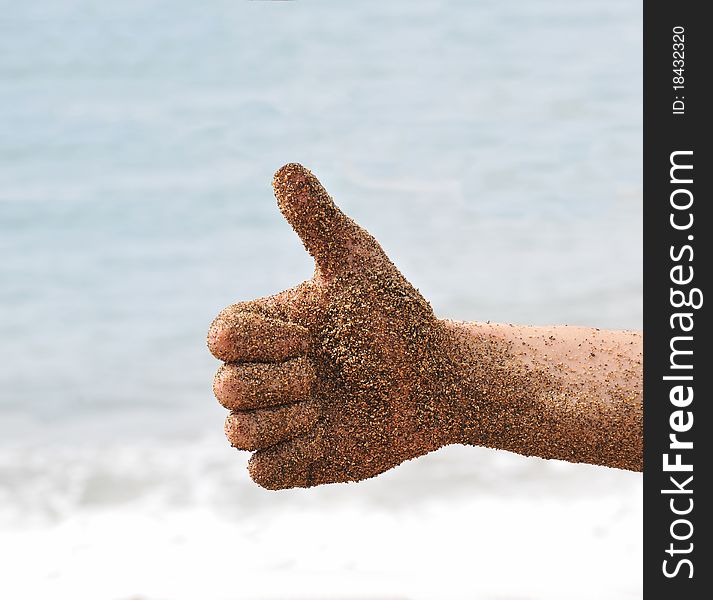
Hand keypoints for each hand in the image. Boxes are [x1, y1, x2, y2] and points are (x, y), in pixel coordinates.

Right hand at [207, 163, 459, 488]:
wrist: (438, 381)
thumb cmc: (396, 319)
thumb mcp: (359, 263)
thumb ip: (318, 221)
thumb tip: (285, 167)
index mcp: (263, 329)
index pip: (220, 337)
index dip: (263, 342)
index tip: (312, 336)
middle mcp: (259, 374)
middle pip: (225, 387)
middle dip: (283, 382)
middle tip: (327, 373)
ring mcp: (273, 421)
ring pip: (237, 432)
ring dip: (292, 418)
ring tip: (330, 405)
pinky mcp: (292, 461)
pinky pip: (261, 472)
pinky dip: (293, 455)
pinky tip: (327, 435)